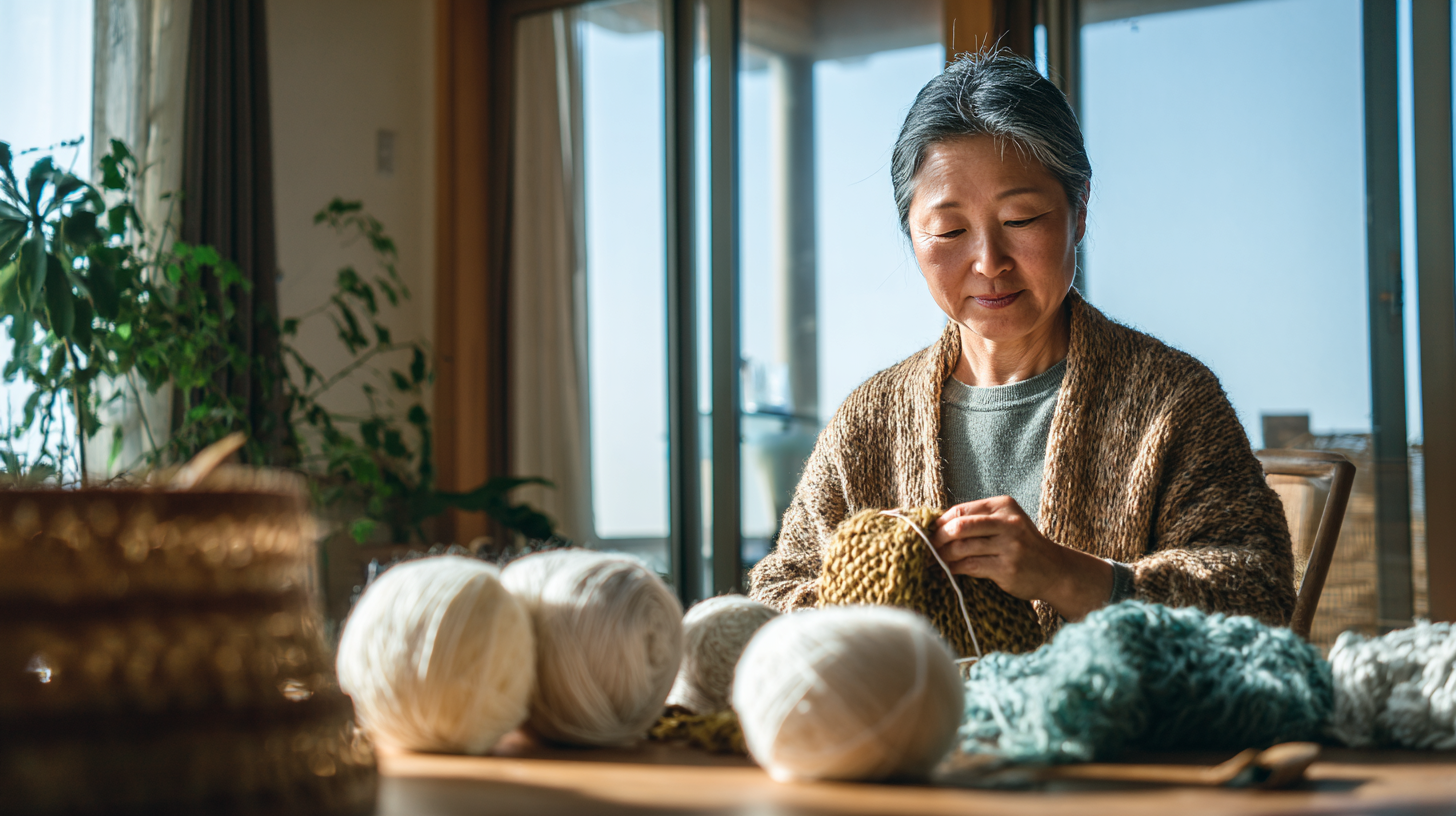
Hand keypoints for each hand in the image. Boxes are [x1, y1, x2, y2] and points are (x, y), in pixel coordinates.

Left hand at [931, 496, 1113, 621]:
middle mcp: (1008, 523)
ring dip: (943, 556)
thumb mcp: (1005, 523)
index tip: (928, 533)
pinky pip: (970, 566)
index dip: (940, 522)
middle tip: (926, 547)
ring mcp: (1009, 546)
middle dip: (937, 538)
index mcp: (1003, 506)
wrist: (1055, 570)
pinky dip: (954, 568)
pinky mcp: (1007, 568)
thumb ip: (978, 521)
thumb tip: (936, 525)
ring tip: (934, 560)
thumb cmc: (1022, 546)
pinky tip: (948, 571)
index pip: (961, 510)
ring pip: (962, 547)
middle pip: (959, 526)